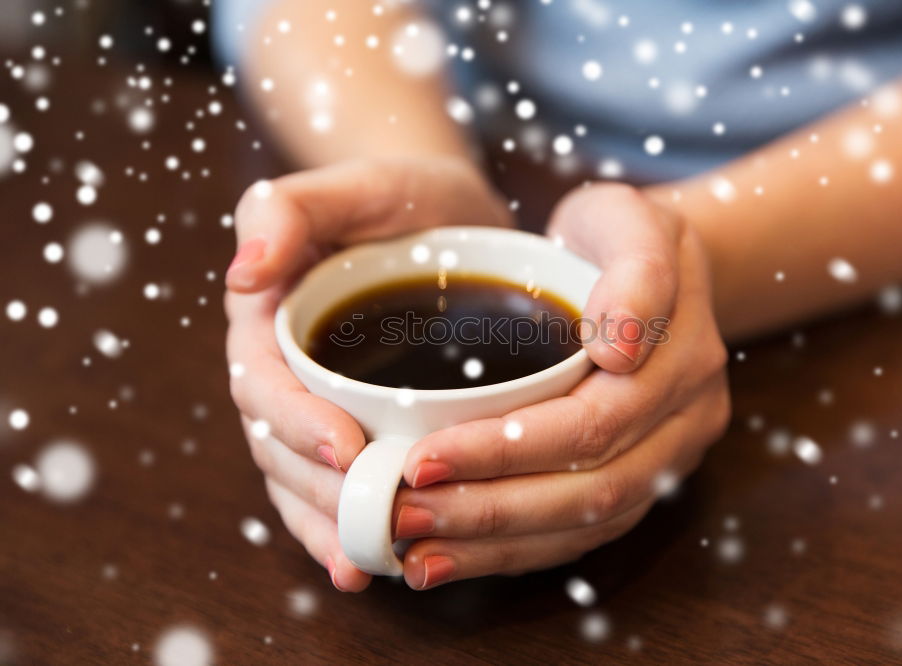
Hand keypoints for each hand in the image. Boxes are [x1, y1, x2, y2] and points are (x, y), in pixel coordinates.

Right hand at [224, 156, 510, 591]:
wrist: (444, 213)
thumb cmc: (396, 194)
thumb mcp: (352, 185)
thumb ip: (289, 211)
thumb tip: (244, 270)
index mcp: (269, 321)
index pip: (265, 385)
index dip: (296, 423)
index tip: (346, 448)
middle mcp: (285, 371)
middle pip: (280, 448)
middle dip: (320, 490)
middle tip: (375, 517)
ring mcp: (318, 404)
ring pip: (304, 480)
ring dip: (330, 525)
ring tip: (366, 563)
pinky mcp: (357, 425)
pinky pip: (339, 484)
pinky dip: (350, 524)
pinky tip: (374, 561)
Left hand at [390, 184, 730, 588]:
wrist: (651, 265)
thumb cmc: (618, 235)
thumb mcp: (627, 218)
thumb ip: (635, 270)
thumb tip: (618, 347)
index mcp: (683, 362)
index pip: (591, 424)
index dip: (506, 450)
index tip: (422, 457)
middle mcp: (685, 424)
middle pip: (590, 491)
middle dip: (489, 510)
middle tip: (402, 513)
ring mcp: (667, 459)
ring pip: (586, 526)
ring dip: (495, 546)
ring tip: (415, 554)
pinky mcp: (640, 481)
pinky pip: (581, 533)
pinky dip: (514, 552)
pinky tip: (451, 557)